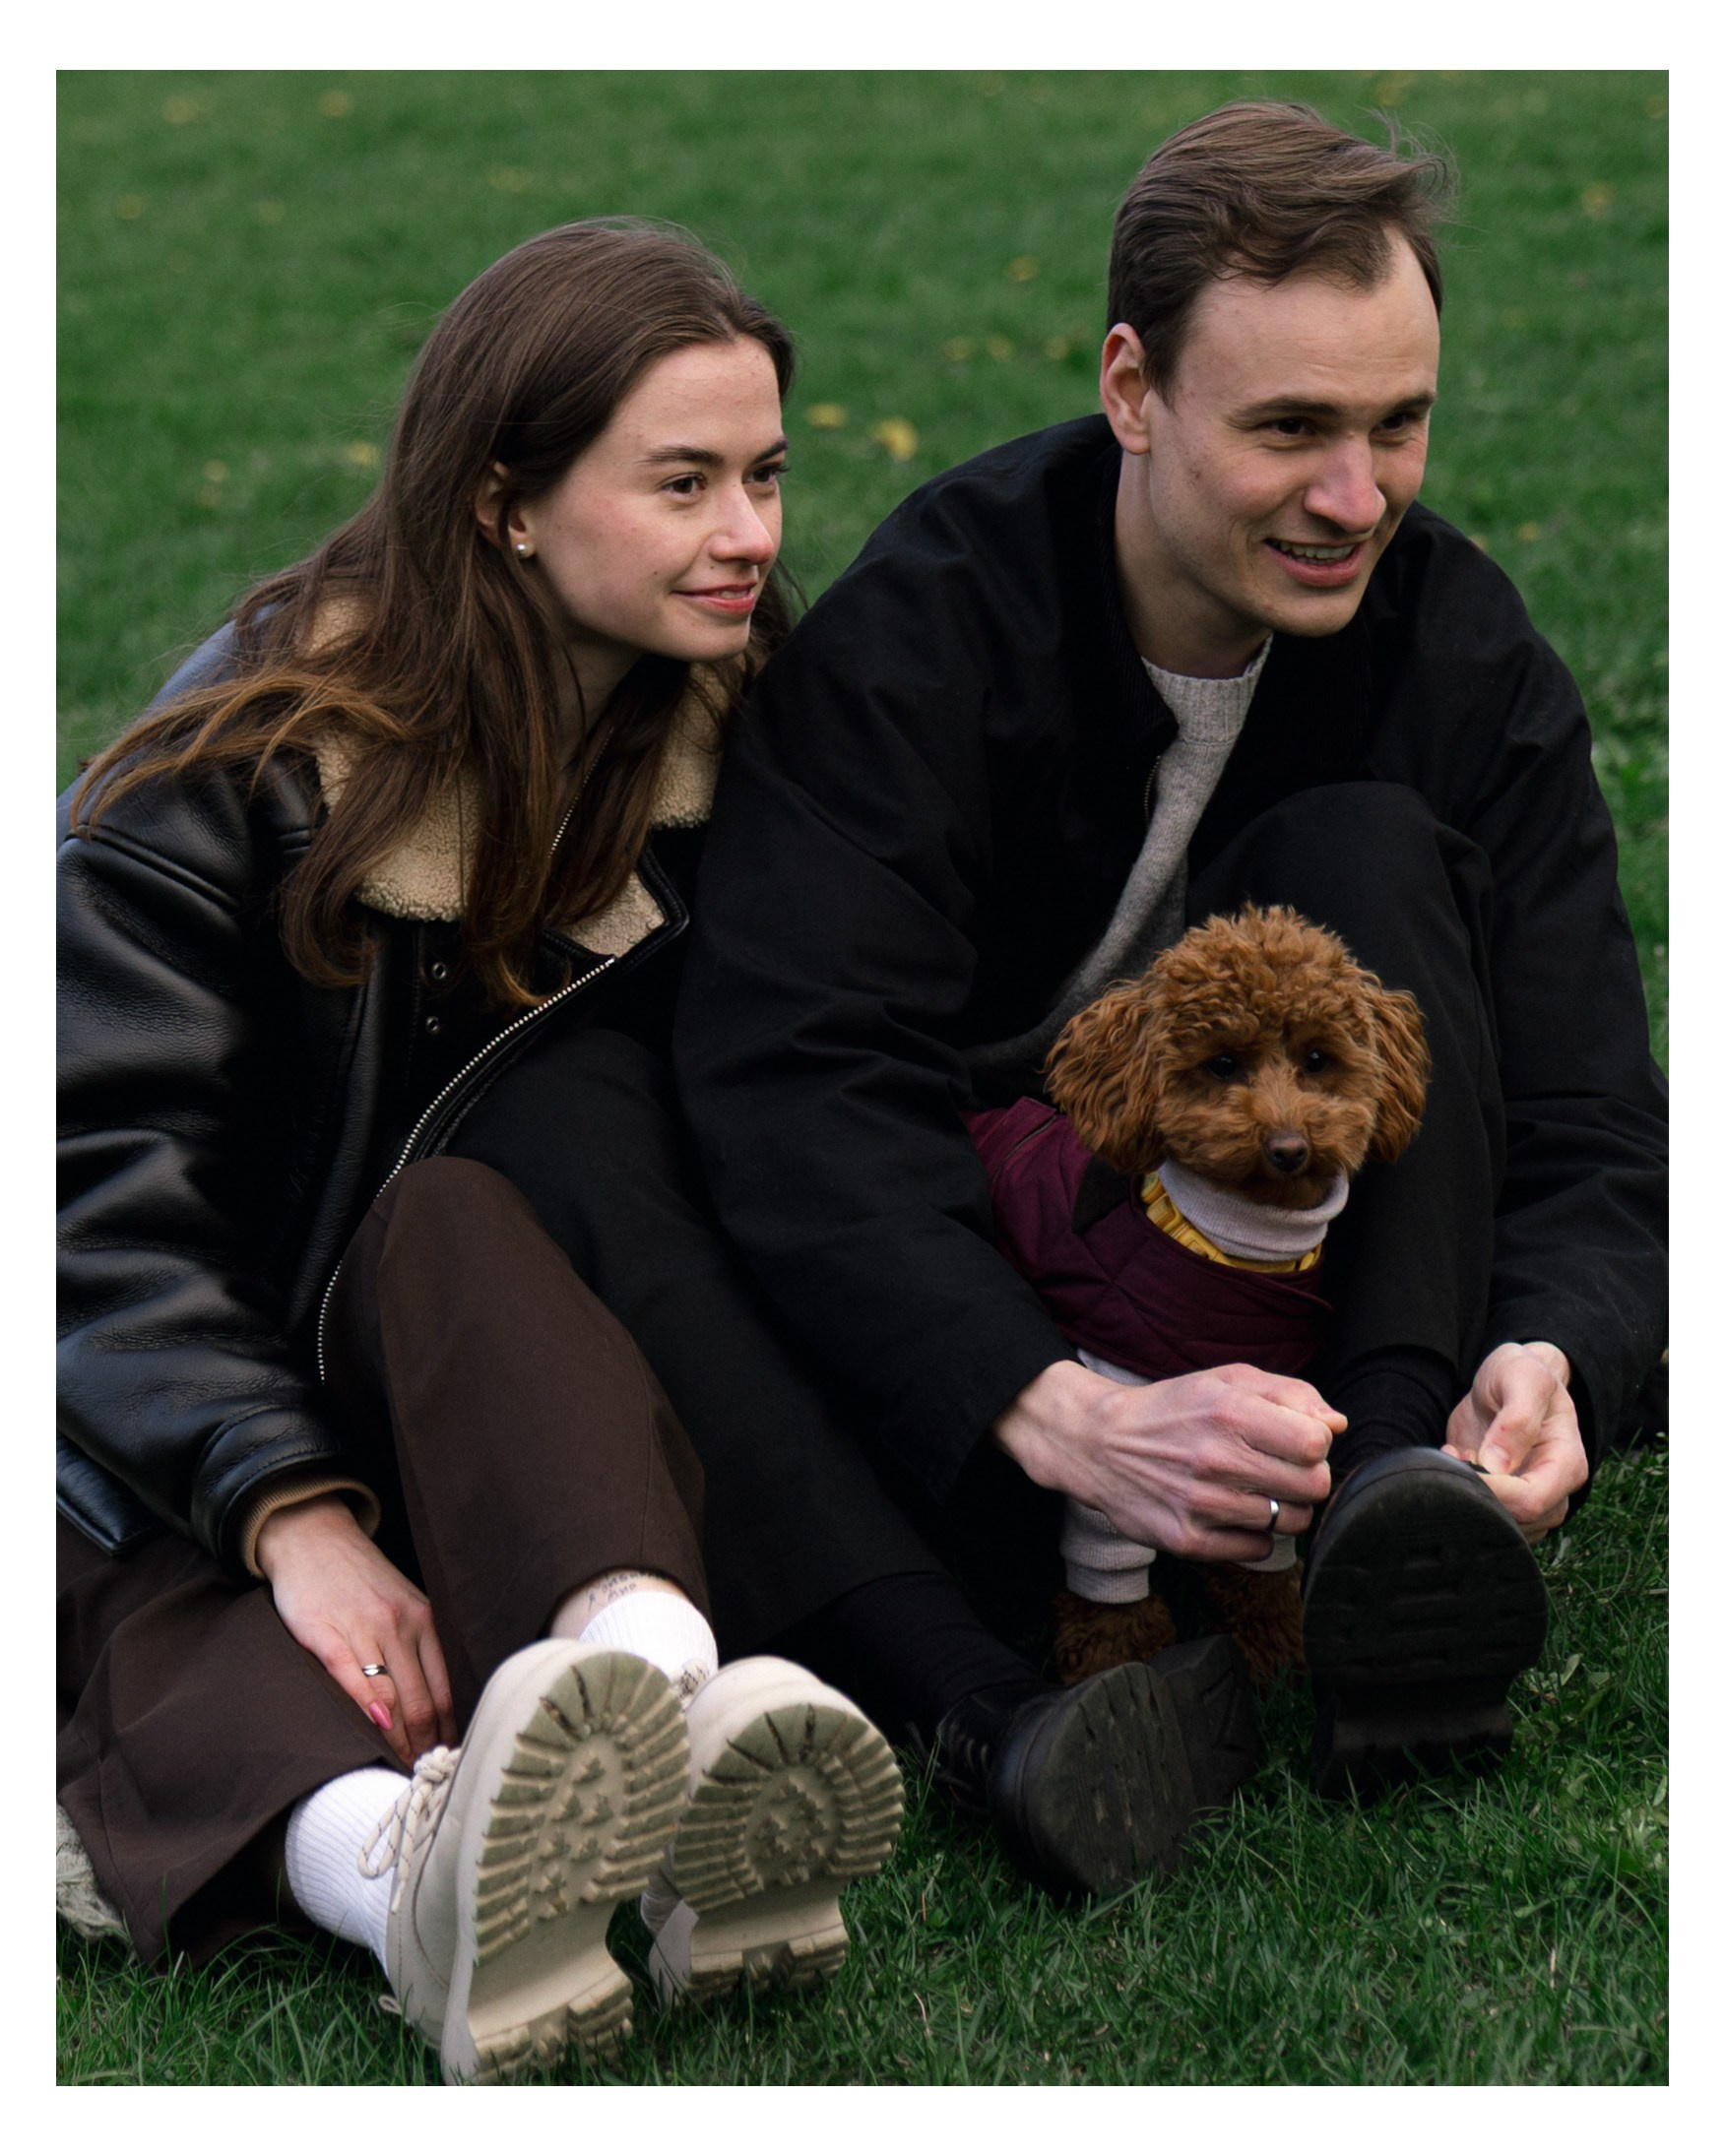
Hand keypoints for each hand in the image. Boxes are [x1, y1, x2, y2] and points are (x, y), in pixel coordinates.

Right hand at [256, 1495, 456, 1768]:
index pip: (444, 1692)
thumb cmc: (358, 1579)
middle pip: (422, 1701)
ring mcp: (363, 1626)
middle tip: (422, 1782)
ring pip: (391, 1695)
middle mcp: (401, 1623)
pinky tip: (375, 1727)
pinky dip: (364, 1704)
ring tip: (399, 1772)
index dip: (446, 1735)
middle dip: (424, 1748)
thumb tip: (437, 1710)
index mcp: (424, 1621)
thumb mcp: (402, 1605)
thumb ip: (419, 1649)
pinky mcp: (323, 1630)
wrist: (312, 1535)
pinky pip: (348, 1673)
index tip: (445, 1766)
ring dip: (398, 1741)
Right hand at [994, 1359, 1340, 1562]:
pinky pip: (1258, 1550)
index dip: (1315, 1443)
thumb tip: (1337, 1425)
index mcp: (1229, 1412)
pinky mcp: (1188, 1541)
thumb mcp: (1227, 1381)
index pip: (1315, 1444)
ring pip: (1290, 1523)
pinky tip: (1232, 1513)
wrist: (1100, 1445)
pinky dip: (1254, 1534)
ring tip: (1254, 1490)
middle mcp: (1216, 1460)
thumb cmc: (1173, 1410)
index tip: (1295, 1441)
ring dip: (1281, 1507)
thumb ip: (1290, 1395)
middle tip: (1278, 1469)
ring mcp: (1202, 1505)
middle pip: (1312, 1487)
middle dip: (1306, 1477)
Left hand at [1443, 1341, 1584, 1541]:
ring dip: (1470, 1494)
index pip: (1531, 1501)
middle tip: (1460, 1454)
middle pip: (1516, 1521)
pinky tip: (1460, 1465)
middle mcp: (1555, 1490)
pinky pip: (1487, 1518)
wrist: (1511, 1380)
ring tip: (1461, 1455)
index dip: (1493, 1491)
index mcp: (1567, 1463)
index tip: (1465, 1462)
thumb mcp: (1523, 1378)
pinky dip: (1465, 1496)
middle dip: (1478, 1492)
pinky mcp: (1508, 1500)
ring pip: (1500, 1526)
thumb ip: (1516, 1419)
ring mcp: (1532, 1499)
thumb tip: (1497, 1465)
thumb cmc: (1522, 1375)